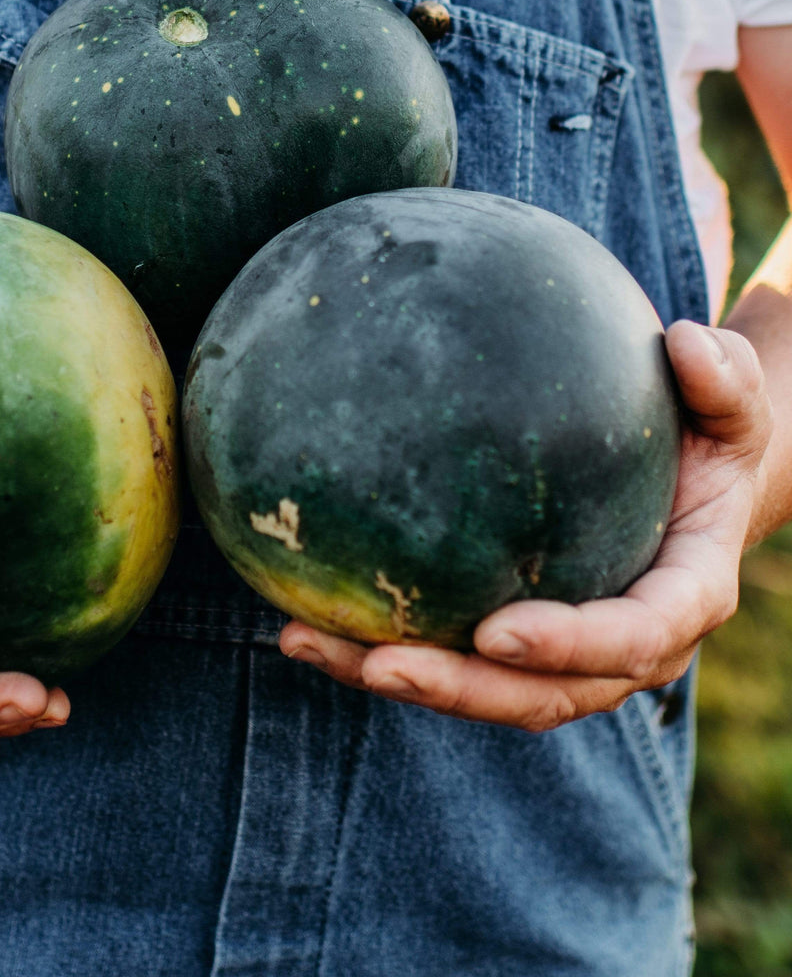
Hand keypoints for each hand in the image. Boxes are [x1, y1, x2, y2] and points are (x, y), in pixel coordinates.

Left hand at [280, 320, 771, 730]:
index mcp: (682, 596)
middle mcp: (623, 646)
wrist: (691, 482)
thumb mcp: (732, 399)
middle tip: (381, 666)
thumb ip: (722, 380)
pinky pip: (450, 656)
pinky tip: (304, 618)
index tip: (497, 633)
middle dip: (459, 690)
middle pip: (542, 694)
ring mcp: (565, 653)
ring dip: (394, 677)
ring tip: (307, 644)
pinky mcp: (513, 638)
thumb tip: (685, 341)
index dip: (570, 647)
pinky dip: (378, 648)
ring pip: (481, 691)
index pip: (632, 637)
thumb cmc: (708, 434)